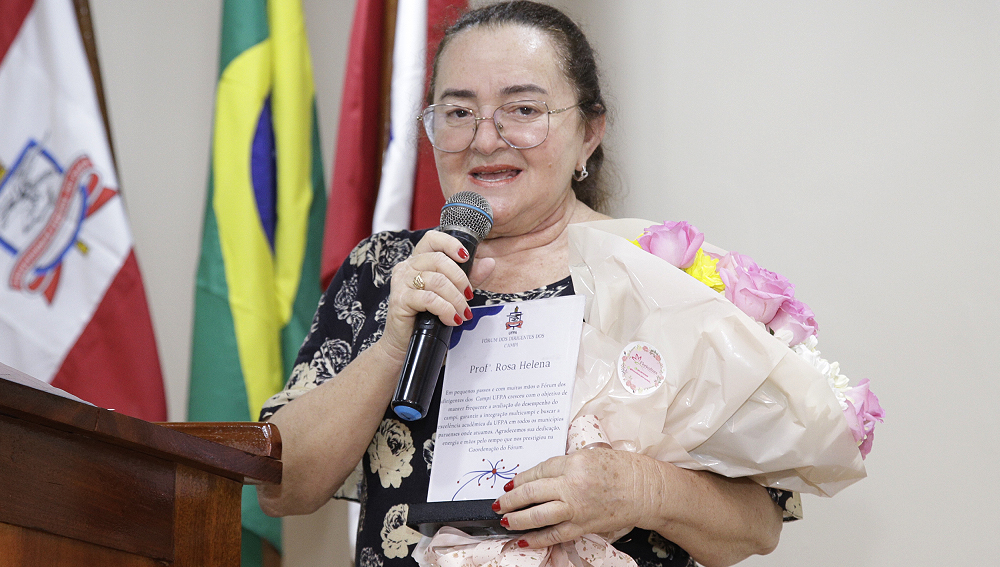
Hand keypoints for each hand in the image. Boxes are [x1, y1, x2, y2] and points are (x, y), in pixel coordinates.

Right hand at [379, 231, 494, 360]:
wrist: (405, 342)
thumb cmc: (426, 316)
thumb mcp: (452, 292)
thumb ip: (469, 277)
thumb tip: (489, 262)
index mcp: (418, 260)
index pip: (432, 239)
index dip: (450, 243)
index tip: (465, 256)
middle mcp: (407, 267)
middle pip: (439, 260)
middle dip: (460, 279)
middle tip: (468, 297)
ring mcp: (401, 282)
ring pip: (437, 281)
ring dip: (455, 299)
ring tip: (462, 313)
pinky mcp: (400, 299)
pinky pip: (430, 299)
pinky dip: (446, 310)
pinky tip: (452, 319)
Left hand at [494, 448, 659, 547]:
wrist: (643, 489)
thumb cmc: (621, 469)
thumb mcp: (590, 456)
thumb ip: (565, 465)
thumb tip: (542, 476)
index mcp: (573, 463)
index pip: (538, 471)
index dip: (520, 479)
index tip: (510, 484)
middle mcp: (572, 485)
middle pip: (532, 492)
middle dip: (511, 500)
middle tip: (499, 503)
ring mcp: (576, 507)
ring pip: (538, 515)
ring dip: (518, 518)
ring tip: (505, 519)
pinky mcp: (582, 525)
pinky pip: (554, 534)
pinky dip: (536, 538)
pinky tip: (523, 539)